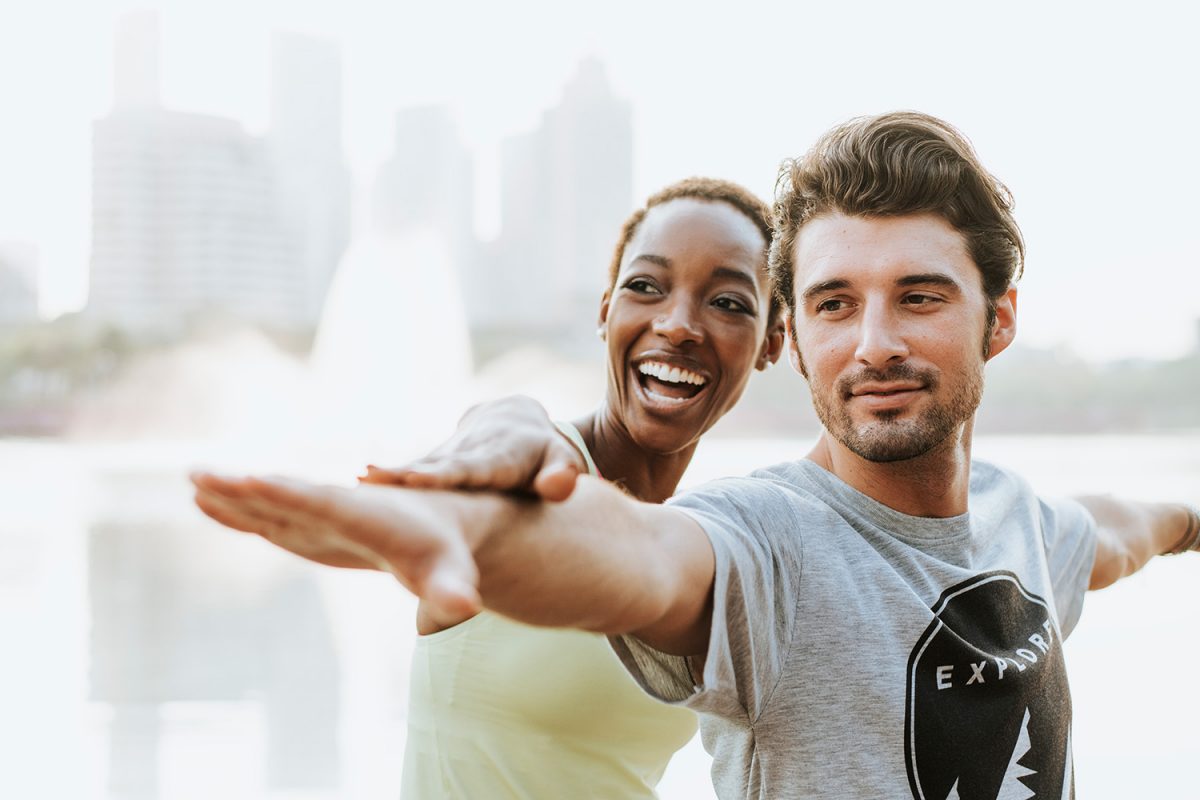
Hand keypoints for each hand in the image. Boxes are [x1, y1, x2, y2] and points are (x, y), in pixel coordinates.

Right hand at [191, 472, 481, 625]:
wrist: (444, 526)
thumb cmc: (448, 554)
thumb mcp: (453, 576)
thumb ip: (452, 593)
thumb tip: (463, 611)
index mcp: (365, 515)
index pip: (321, 502)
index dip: (287, 493)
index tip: (253, 478)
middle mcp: (336, 509)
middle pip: (284, 496)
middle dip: (243, 487)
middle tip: (199, 474)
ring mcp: (318, 519)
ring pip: (269, 504)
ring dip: (231, 494)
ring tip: (191, 478)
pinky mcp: (309, 530)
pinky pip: (268, 518)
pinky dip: (239, 512)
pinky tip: (206, 502)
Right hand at [359, 395, 586, 500]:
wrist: (516, 422)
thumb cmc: (544, 454)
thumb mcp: (562, 462)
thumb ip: (563, 475)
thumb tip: (558, 489)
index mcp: (499, 456)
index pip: (470, 467)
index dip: (445, 473)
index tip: (419, 478)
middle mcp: (467, 452)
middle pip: (435, 465)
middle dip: (406, 474)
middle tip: (373, 479)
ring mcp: (447, 455)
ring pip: (417, 466)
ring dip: (389, 476)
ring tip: (359, 483)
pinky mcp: (432, 462)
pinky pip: (409, 471)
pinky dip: (386, 479)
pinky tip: (356, 487)